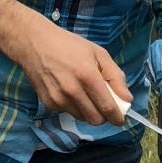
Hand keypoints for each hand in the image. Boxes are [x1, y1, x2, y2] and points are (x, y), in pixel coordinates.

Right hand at [11, 15, 131, 124]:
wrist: (34, 43)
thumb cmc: (70, 45)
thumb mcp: (98, 53)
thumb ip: (115, 76)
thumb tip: (127, 98)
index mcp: (87, 76)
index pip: (107, 108)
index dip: (117, 117)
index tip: (121, 119)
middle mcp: (72, 91)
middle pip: (95, 119)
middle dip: (103, 116)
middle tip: (103, 105)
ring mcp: (58, 99)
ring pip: (82, 118)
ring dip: (88, 111)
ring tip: (84, 94)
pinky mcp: (48, 103)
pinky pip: (67, 112)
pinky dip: (73, 106)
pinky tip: (68, 91)